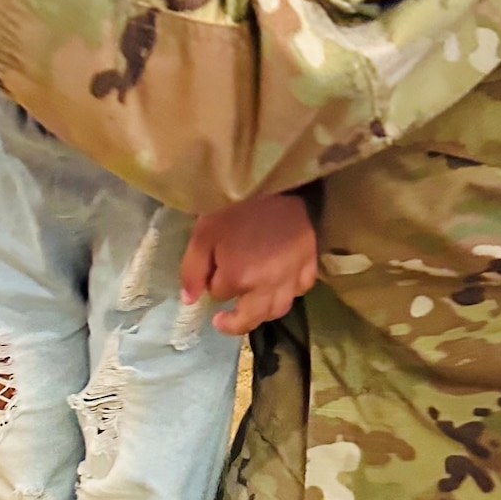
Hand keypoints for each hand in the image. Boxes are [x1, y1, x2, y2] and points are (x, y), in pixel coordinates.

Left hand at [180, 191, 318, 335]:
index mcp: (239, 278)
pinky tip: (283, 285)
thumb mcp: (203, 232)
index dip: (214, 283)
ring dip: (262, 312)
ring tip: (252, 306)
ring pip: (279, 308)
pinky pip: (302, 288)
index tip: (212, 265)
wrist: (277, 178)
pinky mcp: (310, 262)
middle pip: (252, 317)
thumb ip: (193, 270)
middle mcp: (267, 286)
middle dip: (235, 321)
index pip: (220, 294)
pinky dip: (291, 292)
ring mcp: (292, 276)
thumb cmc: (236, 203)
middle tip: (223, 320)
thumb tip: (190, 301)